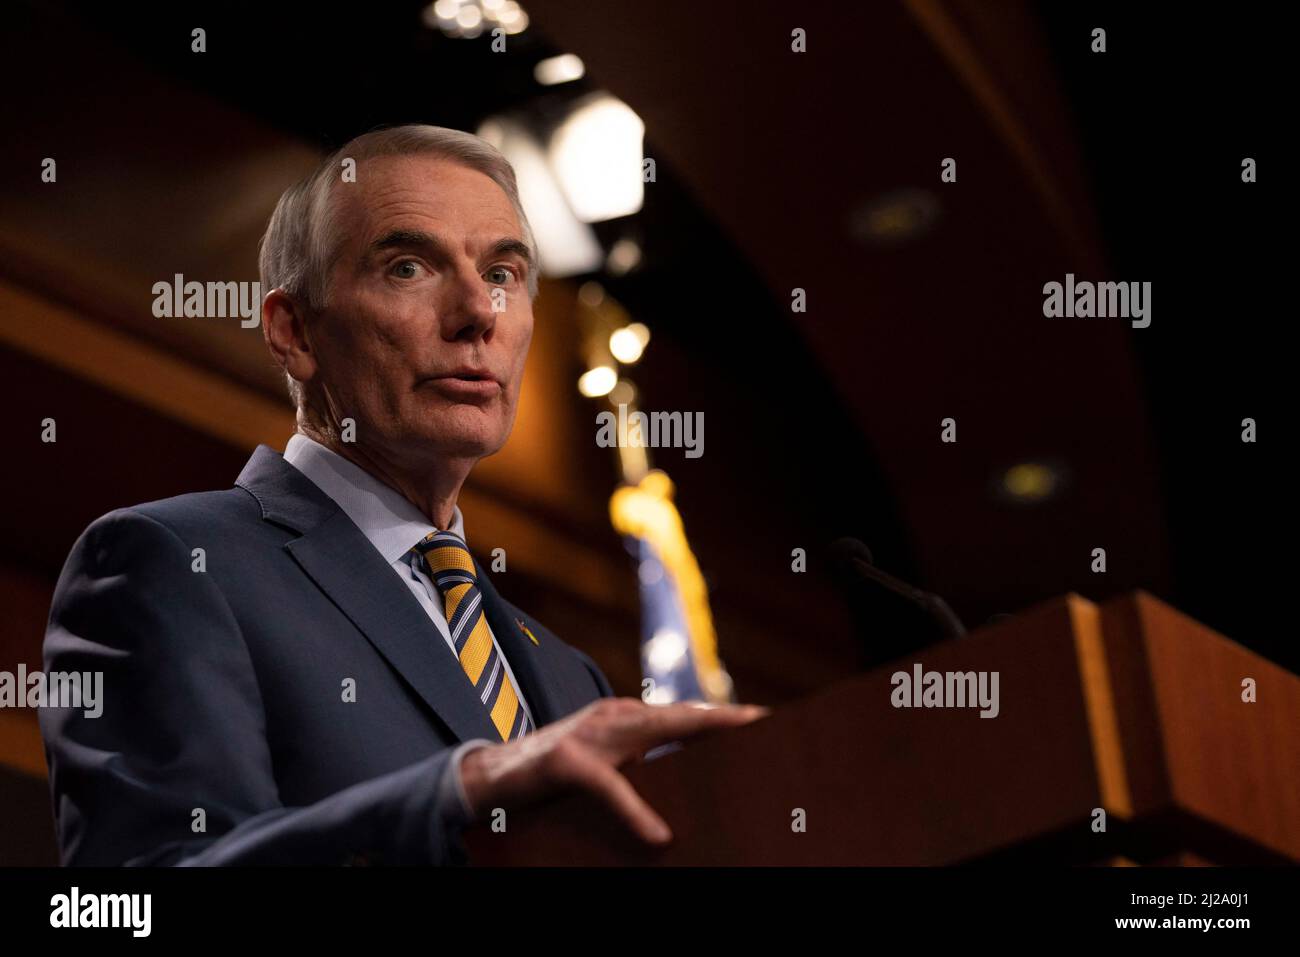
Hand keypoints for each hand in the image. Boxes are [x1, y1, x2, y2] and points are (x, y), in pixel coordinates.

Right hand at [459, 697, 769, 844]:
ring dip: (695, 735)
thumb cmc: (552, 781)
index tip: (767, 719)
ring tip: (734, 739)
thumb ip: (641, 776)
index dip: (724, 717)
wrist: (488, 780)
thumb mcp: (604, 773)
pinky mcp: (565, 762)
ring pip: (652, 731)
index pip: (684, 718)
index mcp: (624, 722)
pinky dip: (635, 810)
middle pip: (679, 717)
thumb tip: (680, 809)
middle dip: (723, 718)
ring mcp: (588, 734)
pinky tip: (658, 835)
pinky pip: (609, 787)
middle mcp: (612, 718)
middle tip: (765, 721)